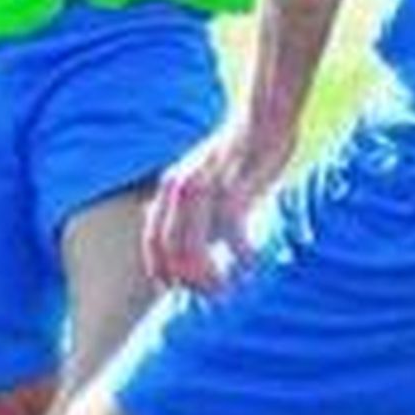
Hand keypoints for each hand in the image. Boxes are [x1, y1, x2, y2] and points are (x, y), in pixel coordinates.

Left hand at [141, 112, 296, 291]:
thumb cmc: (239, 150)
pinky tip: (252, 264)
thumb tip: (170, 226)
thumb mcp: (201, 174)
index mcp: (170, 187)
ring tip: (228, 289)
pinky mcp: (232, 188)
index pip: (152, 239)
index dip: (159, 268)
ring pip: (194, 248)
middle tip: (209, 297)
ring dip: (210, 276)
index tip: (173, 289)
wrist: (262, 117)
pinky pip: (231, 234)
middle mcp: (180, 189)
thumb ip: (188, 201)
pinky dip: (240, 255)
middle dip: (186, 280)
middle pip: (170, 250)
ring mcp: (205, 189)